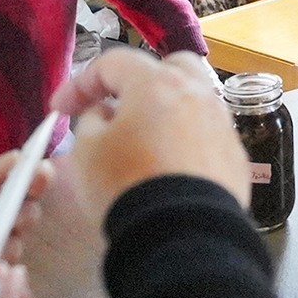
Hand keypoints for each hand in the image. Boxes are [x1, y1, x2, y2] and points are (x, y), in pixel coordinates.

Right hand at [53, 48, 251, 216]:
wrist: (182, 235)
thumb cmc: (126, 186)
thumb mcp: (86, 151)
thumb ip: (91, 120)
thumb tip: (105, 113)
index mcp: (156, 83)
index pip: (113, 63)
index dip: (80, 83)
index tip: (61, 109)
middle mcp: (197, 94)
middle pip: (169, 67)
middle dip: (140, 80)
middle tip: (117, 108)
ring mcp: (222, 125)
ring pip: (193, 102)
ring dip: (166, 113)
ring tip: (143, 141)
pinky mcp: (235, 157)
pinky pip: (207, 136)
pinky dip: (187, 143)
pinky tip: (170, 167)